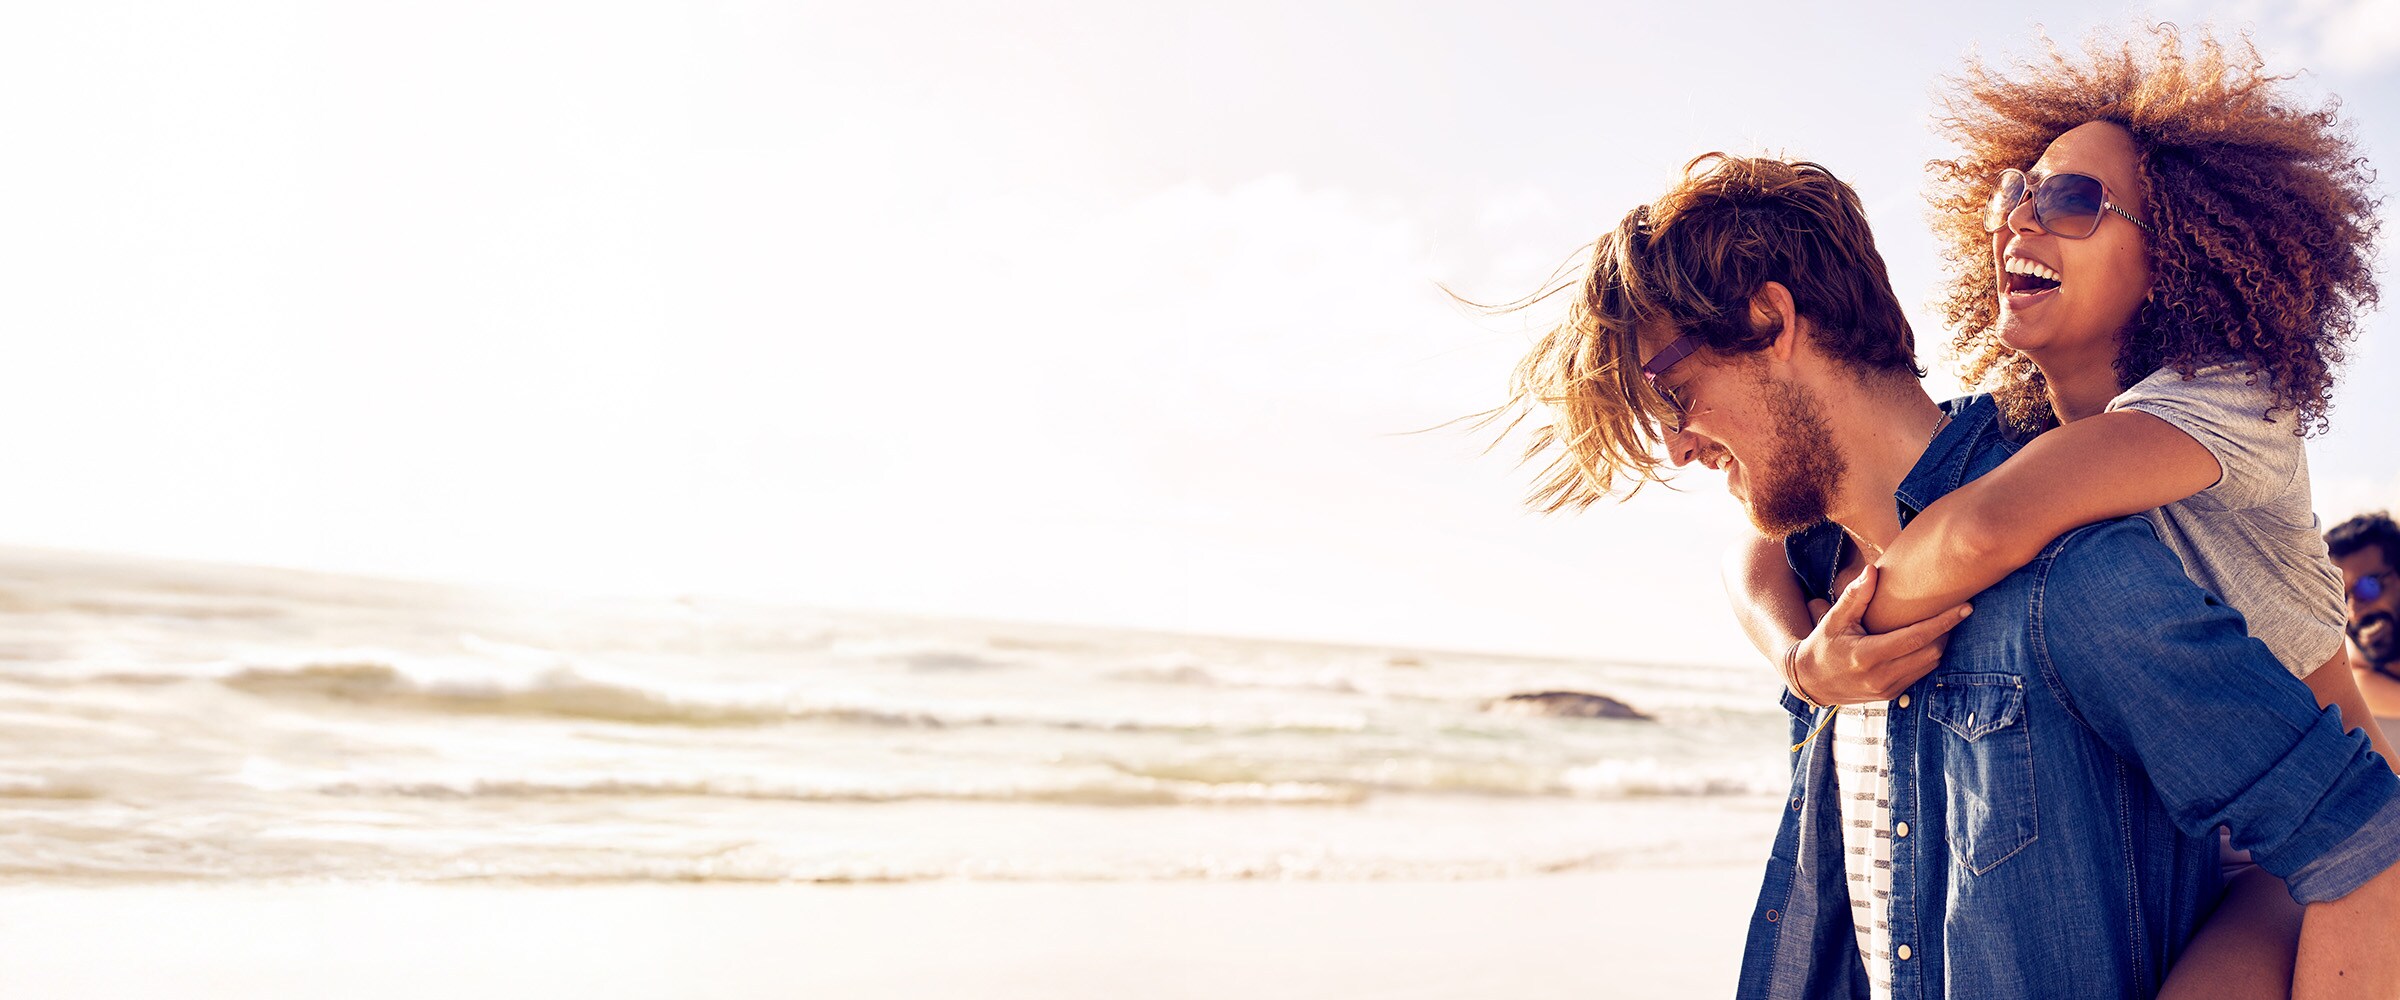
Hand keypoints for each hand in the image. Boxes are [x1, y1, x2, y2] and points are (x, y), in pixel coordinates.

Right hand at [1787, 564, 1972, 704]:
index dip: (1944, 621)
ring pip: (1930, 664)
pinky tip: (1929, 639)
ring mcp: (1888, 689)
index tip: (1966, 607)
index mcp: (1867, 655)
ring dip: (1942, 643)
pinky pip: (1921, 674)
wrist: (1811, 681)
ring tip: (1947, 622)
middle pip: (1931, 651)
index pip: (1917, 637)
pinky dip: (1929, 655)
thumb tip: (1873, 569)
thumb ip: (1855, 595)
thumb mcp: (1833, 619)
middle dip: (1948, 630)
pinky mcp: (1892, 695)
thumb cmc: (1822, 644)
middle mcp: (1881, 676)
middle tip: (1959, 609)